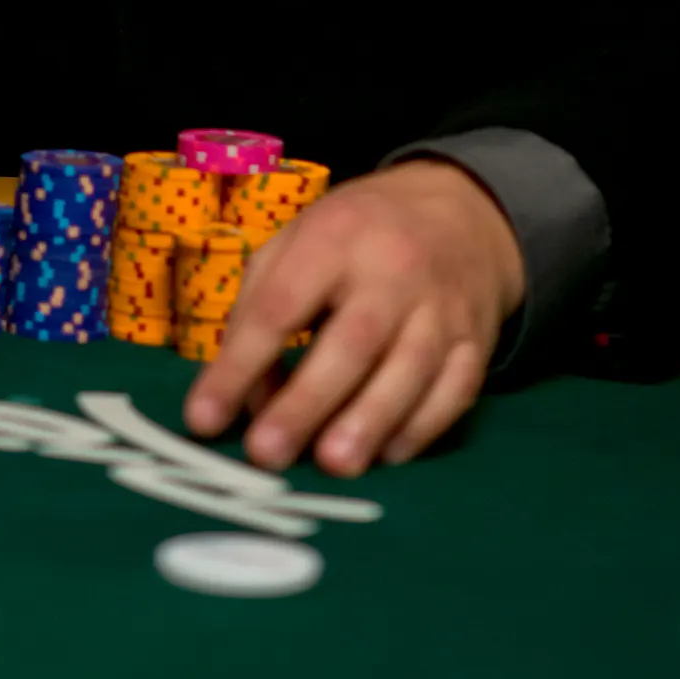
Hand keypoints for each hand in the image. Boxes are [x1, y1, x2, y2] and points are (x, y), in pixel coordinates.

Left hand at [184, 160, 524, 475]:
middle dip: (306, 403)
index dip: (240, 364)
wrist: (459, 213)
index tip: (202, 418)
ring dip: (369, 423)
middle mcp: (394, 269)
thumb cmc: (356, 234)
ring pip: (410, 371)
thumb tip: (244, 395)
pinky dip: (421, 428)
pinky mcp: (477, 341)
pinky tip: (387, 455)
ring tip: (331, 466)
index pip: (280, 305)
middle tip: (266, 455)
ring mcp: (443, 308)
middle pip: (352, 342)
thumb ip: (259, 307)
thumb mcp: (295, 241)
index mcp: (334, 237)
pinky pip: (454, 391)